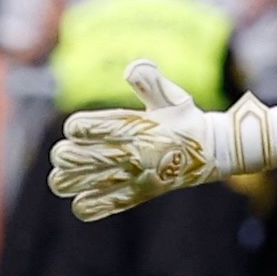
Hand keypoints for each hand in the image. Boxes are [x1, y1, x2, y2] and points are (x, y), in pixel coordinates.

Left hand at [46, 60, 276, 220]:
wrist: (213, 152)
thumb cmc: (186, 120)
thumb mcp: (171, 95)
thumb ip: (149, 79)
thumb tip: (131, 68)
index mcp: (132, 125)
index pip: (82, 127)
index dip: (76, 128)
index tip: (79, 129)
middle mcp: (129, 152)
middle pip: (72, 157)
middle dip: (63, 155)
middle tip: (67, 154)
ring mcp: (132, 177)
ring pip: (78, 184)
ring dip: (67, 181)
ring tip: (70, 176)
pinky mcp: (137, 195)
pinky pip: (99, 207)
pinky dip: (86, 206)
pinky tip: (85, 198)